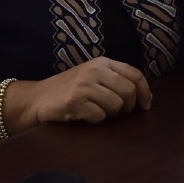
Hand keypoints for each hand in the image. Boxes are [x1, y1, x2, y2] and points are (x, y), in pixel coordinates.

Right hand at [14, 57, 151, 126]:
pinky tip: (84, 115)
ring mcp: (84, 85)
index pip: (135, 74)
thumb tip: (146, 97)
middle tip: (118, 112)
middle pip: (128, 91)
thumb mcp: (94, 77)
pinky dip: (95, 120)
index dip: (145, 92)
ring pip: (116, 105)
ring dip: (109, 114)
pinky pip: (99, 117)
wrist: (37, 98)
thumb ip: (117, 81)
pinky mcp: (74, 101)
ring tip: (96, 110)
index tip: (146, 105)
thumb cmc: (70, 90)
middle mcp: (94, 70)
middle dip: (127, 106)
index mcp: (102, 62)